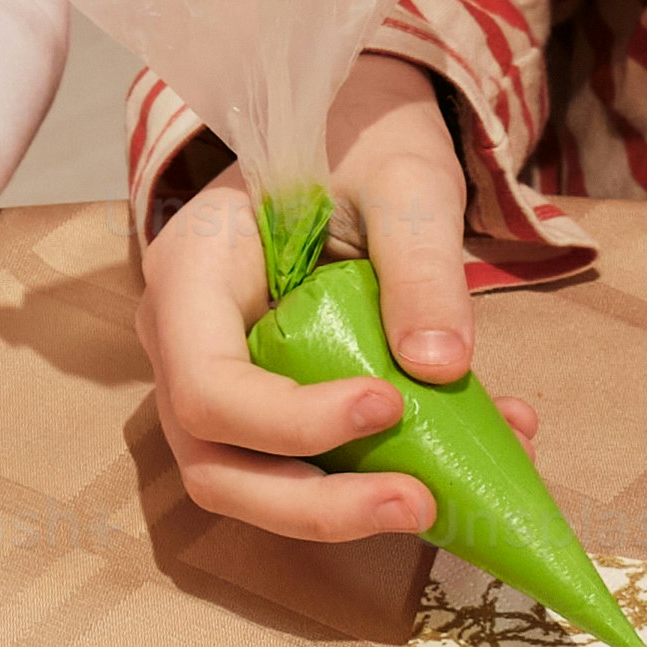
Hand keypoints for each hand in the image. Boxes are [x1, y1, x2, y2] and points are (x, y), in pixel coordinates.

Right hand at [137, 79, 528, 547]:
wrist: (354, 135)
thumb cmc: (362, 142)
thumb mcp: (405, 183)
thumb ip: (420, 266)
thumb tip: (440, 367)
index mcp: (189, 271)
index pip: (207, 385)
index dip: (288, 421)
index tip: (388, 404)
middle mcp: (182, 341)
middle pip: (213, 463)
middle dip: (313, 504)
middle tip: (417, 503)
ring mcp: (215, 381)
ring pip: (246, 485)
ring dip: (341, 511)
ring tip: (438, 504)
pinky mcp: (263, 408)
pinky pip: (299, 468)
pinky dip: (374, 479)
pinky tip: (464, 460)